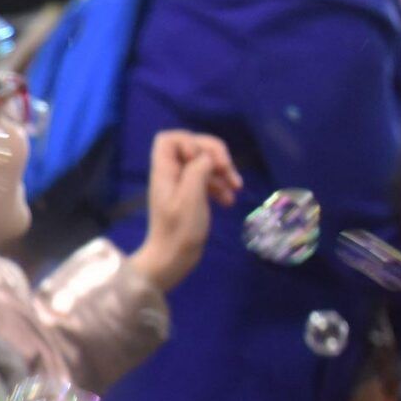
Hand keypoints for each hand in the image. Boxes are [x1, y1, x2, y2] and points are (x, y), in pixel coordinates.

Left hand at [125, 130, 239, 293]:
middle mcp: (170, 175)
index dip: (191, 142)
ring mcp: (180, 186)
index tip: (204, 160)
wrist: (173, 260)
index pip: (169, 139)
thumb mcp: (191, 198)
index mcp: (164, 172)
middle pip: (192, 148)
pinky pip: (206, 181)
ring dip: (221, 172)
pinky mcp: (190, 197)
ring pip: (203, 164)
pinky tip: (229, 201)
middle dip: (214, 156)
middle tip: (228, 171)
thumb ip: (197, 171)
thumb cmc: (180, 231)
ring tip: (236, 189)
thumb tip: (207, 157)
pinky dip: (219, 186)